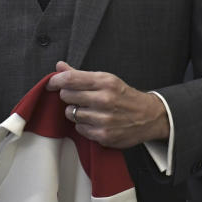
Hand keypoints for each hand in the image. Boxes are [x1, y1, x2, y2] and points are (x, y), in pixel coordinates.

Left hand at [46, 61, 169, 147]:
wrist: (149, 117)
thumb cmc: (125, 97)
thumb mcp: (107, 80)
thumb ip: (81, 74)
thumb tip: (60, 66)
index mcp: (106, 82)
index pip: (70, 79)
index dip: (56, 80)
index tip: (53, 83)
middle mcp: (105, 100)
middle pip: (67, 95)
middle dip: (69, 96)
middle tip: (79, 97)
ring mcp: (104, 119)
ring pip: (71, 113)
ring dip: (76, 112)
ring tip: (89, 110)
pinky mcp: (103, 135)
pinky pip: (79, 129)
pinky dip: (84, 126)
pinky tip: (95, 121)